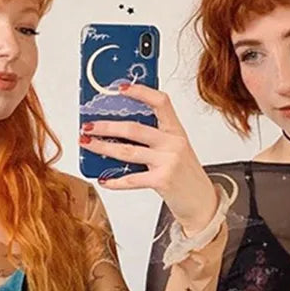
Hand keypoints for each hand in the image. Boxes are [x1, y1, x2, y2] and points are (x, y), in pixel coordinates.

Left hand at [80, 82, 217, 235]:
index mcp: (176, 130)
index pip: (160, 102)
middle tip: (88, 126)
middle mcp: (173, 143)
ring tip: (87, 144)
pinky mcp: (162, 181)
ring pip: (127, 151)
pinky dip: (114, 181)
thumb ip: (155, 139)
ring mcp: (168, 161)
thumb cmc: (186, 175)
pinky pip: (131, 179)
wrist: (202, 202)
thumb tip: (118, 132)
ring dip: (103, 147)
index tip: (119, 88)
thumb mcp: (176, 150)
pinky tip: (103, 180)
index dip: (140, 92)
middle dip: (106, 126)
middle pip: (134, 128)